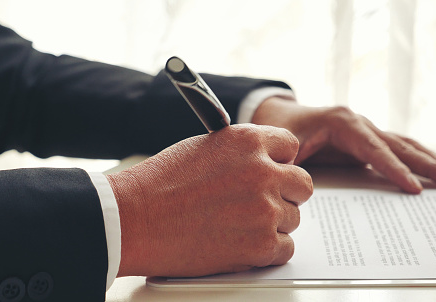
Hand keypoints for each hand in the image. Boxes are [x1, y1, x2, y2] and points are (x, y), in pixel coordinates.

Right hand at [107, 124, 312, 276]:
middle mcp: (263, 171)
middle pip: (301, 185)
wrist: (134, 219)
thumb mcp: (206, 147)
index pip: (291, 147)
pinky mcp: (260, 245)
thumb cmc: (160, 184)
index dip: (280, 162)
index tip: (272, 172)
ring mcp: (265, 209)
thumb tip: (266, 163)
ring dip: (273, 223)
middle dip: (284, 193)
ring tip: (239, 225)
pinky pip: (285, 248)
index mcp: (249, 141)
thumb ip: (243, 152)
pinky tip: (242, 242)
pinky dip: (268, 249)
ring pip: (293, 218)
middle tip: (261, 202)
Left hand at [252, 97, 435, 193]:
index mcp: (342, 123)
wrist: (283, 115)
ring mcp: (368, 130)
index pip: (373, 149)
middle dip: (429, 165)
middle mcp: (361, 123)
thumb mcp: (284, 142)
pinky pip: (399, 150)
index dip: (393, 169)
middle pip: (400, 145)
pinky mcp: (369, 140)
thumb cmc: (284, 130)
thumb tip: (298, 181)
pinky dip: (420, 161)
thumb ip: (293, 159)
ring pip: (406, 145)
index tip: (414, 189)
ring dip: (433, 162)